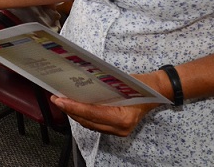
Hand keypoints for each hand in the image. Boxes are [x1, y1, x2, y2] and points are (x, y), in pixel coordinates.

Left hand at [50, 71, 166, 135]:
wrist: (157, 91)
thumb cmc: (142, 85)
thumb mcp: (121, 82)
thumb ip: (102, 86)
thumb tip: (79, 83)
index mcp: (122, 118)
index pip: (92, 113)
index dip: (74, 107)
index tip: (59, 100)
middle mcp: (120, 128)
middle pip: (88, 121)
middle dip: (70, 110)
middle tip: (56, 99)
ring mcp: (119, 131)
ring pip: (90, 124)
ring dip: (75, 114)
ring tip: (62, 102)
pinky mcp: (117, 129)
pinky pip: (95, 124)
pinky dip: (84, 116)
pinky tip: (75, 107)